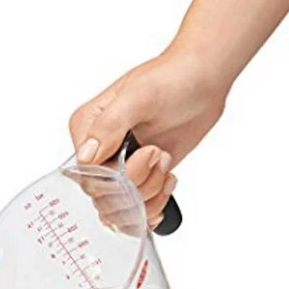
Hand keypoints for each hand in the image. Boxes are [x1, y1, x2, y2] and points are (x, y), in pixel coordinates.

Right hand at [69, 44, 229, 228]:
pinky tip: (167, 179)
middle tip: (160, 154)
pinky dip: (156, 203)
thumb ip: (108, 126)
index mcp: (86, 128)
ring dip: (151, 191)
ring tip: (165, 161)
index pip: (87, 174)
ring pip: (121, 207)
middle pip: (105, 195)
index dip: (119, 175)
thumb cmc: (172, 78)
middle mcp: (98, 150)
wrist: (203, 80)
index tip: (149, 151)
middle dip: (139, 183)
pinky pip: (136, 210)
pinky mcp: (138, 177)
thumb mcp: (138, 95)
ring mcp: (118, 166)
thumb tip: (86, 155)